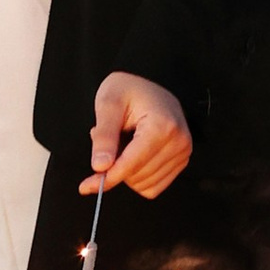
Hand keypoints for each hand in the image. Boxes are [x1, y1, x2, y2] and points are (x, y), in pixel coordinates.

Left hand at [83, 70, 192, 202]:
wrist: (147, 83)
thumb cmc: (127, 89)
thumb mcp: (108, 104)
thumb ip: (104, 136)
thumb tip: (100, 167)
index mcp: (162, 125)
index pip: (132, 163)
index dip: (108, 176)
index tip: (87, 186)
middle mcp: (179, 141)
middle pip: (138, 177)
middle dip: (116, 168)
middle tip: (108, 144)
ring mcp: (183, 152)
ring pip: (146, 185)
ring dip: (127, 172)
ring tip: (124, 144)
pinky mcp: (181, 160)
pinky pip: (154, 186)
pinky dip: (138, 177)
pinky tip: (134, 155)